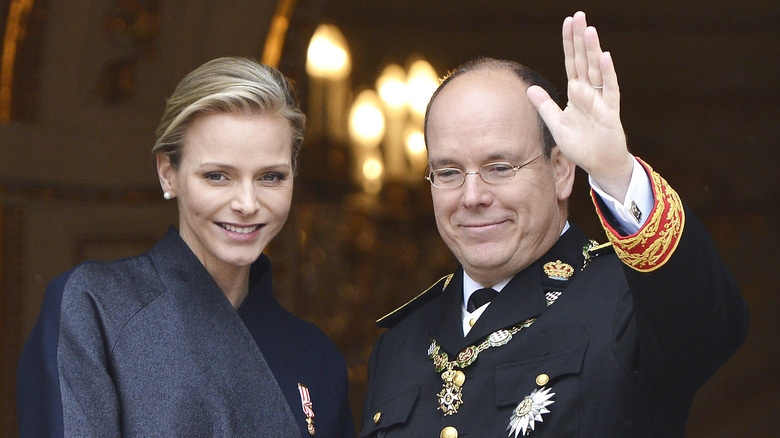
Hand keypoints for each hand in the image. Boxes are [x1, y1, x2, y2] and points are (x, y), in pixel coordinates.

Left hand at [527, 11, 634, 201]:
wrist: (599, 163)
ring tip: (589, 30)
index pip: (571, 62)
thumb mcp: (556, 124)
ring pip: (595, 70)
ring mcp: (600, 99)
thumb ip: (545, 106)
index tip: (567, 23)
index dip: (569, 44)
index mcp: (576, 92)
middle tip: (579, 15)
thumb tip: (530, 89)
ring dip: (592, 50)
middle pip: (583, 60)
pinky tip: (604, 57)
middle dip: (580, 39)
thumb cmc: (580, 144)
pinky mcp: (610, 111)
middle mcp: (589, 91)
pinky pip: (609, 90)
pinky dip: (607, 74)